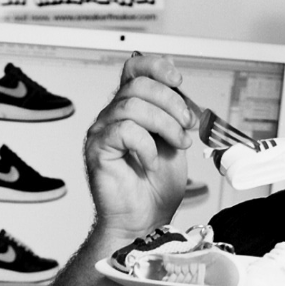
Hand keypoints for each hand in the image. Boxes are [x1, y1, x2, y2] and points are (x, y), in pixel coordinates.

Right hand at [84, 53, 195, 240]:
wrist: (145, 220)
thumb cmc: (156, 186)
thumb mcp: (176, 140)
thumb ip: (175, 114)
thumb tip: (182, 90)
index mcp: (131, 107)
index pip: (134, 67)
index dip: (157, 66)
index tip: (178, 81)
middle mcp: (113, 115)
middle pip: (139, 84)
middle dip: (172, 102)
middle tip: (186, 127)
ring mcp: (102, 131)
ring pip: (133, 105)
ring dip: (165, 124)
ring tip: (177, 145)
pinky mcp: (98, 149)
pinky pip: (124, 130)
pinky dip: (146, 145)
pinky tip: (151, 162)